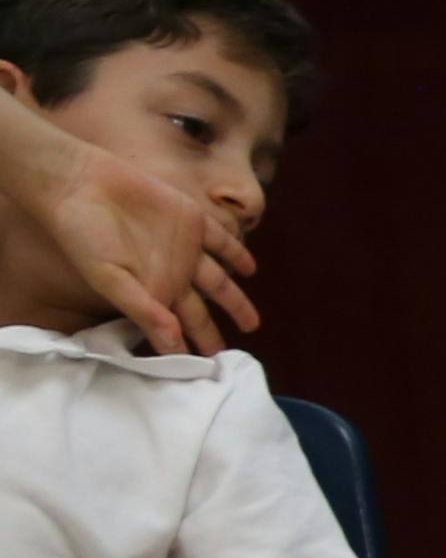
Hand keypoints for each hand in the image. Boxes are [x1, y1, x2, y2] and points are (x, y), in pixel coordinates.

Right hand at [0, 122, 254, 352]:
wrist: (83, 184)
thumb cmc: (85, 236)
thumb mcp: (111, 279)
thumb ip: (143, 310)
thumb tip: (173, 346)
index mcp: (150, 291)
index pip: (175, 328)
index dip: (189, 347)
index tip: (206, 372)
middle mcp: (170, 274)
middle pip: (199, 312)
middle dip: (211, 333)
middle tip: (229, 358)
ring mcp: (184, 249)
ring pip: (218, 281)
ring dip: (235, 302)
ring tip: (251, 324)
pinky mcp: (193, 221)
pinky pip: (222, 242)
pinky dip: (237, 255)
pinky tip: (249, 270)